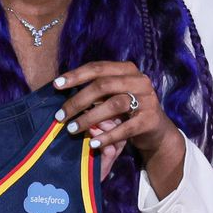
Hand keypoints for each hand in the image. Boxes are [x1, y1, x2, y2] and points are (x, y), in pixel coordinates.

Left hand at [54, 61, 185, 184]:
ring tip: (72, 129)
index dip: (76, 75)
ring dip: (89, 118)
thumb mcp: (114, 93)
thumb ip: (96, 89)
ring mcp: (147, 100)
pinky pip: (125, 128)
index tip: (56, 85)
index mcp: (127, 70)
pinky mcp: (150, 120)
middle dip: (78, 100)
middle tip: (60, 116)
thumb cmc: (127, 108)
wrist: (156, 129)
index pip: (98, 68)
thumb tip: (62, 89)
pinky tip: (93, 144)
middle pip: (103, 85)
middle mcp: (139, 80)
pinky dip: (107, 136)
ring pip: (114, 105)